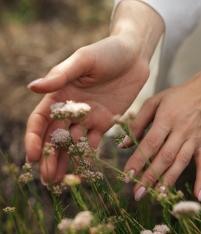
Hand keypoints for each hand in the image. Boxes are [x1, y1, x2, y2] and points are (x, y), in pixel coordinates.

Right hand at [25, 0, 163, 183]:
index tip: (33, 156)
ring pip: (72, 144)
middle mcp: (70, 108)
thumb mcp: (84, 60)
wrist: (135, 54)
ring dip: (65, 162)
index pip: (40, 120)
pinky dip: (87, 156)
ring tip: (61, 183)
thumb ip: (61, 75)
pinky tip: (83, 171)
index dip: (34, 138)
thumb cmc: (107, 51)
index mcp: (59, 93)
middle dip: (49, 159)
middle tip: (48, 181)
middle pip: (54, 138)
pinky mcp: (104, 122)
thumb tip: (33, 87)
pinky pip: (93, 143)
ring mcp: (87, 117)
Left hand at [121, 72, 200, 201]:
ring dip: (169, 180)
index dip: (139, 160)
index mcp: (166, 118)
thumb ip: (137, 123)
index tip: (127, 175)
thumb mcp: (154, 102)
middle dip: (150, 176)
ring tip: (158, 196)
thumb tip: (123, 145)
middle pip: (165, 157)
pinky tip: (198, 196)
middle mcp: (181, 131)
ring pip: (181, 163)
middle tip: (138, 193)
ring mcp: (194, 139)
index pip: (150, 143)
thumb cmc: (177, 96)